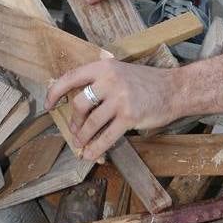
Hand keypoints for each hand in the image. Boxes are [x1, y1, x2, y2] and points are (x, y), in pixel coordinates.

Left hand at [46, 60, 178, 159]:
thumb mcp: (120, 71)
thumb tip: (77, 97)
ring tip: (81, 144)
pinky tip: (91, 154)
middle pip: (79, 104)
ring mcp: (120, 99)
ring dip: (82, 137)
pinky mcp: (129, 117)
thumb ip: (100, 79)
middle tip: (75, 130)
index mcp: (104, 68)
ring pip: (91, 123)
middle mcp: (109, 81)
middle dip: (74, 121)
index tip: (48, 105)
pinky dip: (96, 148)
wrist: (175, 89)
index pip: (71, 78)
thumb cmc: (147, 82)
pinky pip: (106, 136)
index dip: (55, 92)